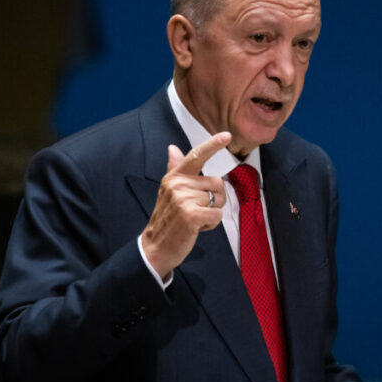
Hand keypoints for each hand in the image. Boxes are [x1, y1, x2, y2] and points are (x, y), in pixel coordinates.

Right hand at [141, 132, 231, 278]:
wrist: (155, 247)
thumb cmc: (168, 218)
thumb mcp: (169, 191)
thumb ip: (175, 169)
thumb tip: (173, 148)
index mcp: (175, 177)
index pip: (196, 156)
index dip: (213, 144)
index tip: (226, 135)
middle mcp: (178, 184)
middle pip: (218, 184)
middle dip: (214, 200)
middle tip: (196, 211)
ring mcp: (183, 199)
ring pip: (219, 201)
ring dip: (211, 213)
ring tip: (194, 219)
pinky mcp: (191, 215)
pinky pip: (217, 215)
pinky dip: (211, 225)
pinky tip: (196, 228)